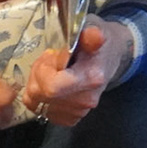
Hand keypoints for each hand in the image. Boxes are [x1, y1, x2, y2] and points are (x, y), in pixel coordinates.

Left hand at [21, 15, 135, 126]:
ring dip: (37, 85)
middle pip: (41, 94)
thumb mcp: (94, 28)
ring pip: (37, 103)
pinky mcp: (71, 119)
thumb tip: (94, 35)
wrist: (110, 57)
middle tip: (50, 60)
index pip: (52, 87)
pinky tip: (53, 85)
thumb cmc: (97, 42)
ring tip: (51, 71)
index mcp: (91, 77)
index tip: (52, 55)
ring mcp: (79, 111)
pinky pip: (41, 110)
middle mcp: (86, 100)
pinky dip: (41, 97)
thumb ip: (90, 34)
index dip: (42, 70)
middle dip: (37, 75)